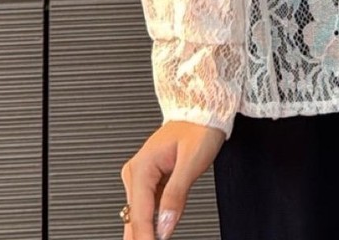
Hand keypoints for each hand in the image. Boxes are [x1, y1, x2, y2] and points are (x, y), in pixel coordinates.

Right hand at [120, 120, 225, 238]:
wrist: (203, 111)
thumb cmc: (199, 128)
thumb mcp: (191, 161)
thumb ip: (176, 195)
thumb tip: (164, 226)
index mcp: (141, 167)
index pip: (139, 215)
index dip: (146, 238)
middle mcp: (136, 172)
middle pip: (134, 217)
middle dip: (141, 238)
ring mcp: (142, 176)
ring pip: (139, 215)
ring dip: (146, 232)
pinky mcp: (151, 180)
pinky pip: (148, 207)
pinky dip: (152, 222)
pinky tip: (156, 233)